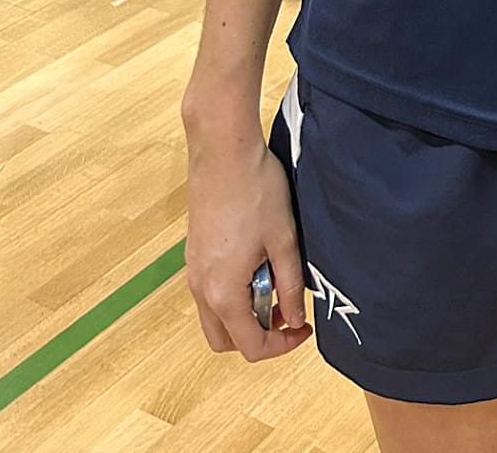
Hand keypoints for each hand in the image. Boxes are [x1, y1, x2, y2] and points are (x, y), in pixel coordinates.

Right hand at [184, 123, 310, 361]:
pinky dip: (233, 290)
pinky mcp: (194, 251)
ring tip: (274, 279)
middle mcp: (200, 288)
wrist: (224, 150)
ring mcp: (193, 269)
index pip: (250, 346)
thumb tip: (297, 318)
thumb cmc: (256, 191)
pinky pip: (210, 289)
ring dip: (245, 311)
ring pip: (215, 315)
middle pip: (225, 339)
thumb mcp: (284, 241)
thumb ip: (291, 285)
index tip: (304, 327)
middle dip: (258, 334)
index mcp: (223, 293)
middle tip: (287, 307)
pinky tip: (256, 260)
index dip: (282, 345)